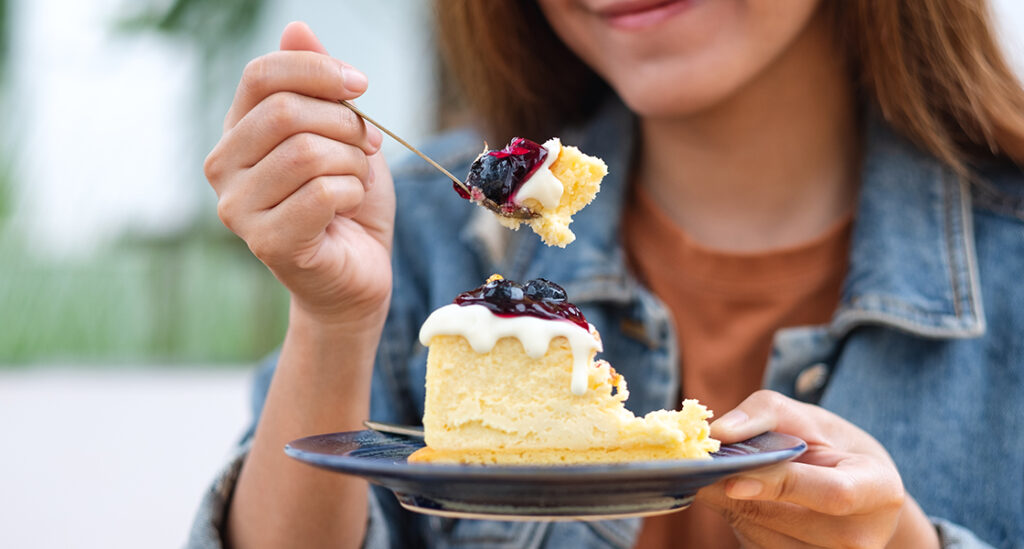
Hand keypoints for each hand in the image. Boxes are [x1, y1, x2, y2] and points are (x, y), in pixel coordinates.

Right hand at [204, 21, 394, 326]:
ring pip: (308, 153)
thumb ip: (317, 85)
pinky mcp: (266, 242)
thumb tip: (296, 28)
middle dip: (345, 124)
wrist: (357, 274)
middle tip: (367, 148)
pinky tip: (349, 211)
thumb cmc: (348, 204)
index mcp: (237, 131)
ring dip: (352, 165)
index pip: (263, 76)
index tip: (360, 86)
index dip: (319, 72)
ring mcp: (238, 208)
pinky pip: (323, 194)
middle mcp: (223, 167)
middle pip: (286, 112)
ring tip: (356, 182)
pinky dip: (353, 195)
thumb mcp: (341, 134)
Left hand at [697, 390, 939, 547]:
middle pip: (787, 520)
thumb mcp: (805, 416)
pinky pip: (755, 544)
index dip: (780, 487)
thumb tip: (720, 433)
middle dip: (736, 494)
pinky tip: (740, 496)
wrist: (852, 486)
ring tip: (723, 476)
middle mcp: (862, 535)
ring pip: (763, 537)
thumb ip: (762, 415)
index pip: (832, 494)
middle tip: (697, 471)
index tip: (732, 480)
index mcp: (879, 489)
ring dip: (731, 506)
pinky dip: (738, 520)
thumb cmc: (827, 445)